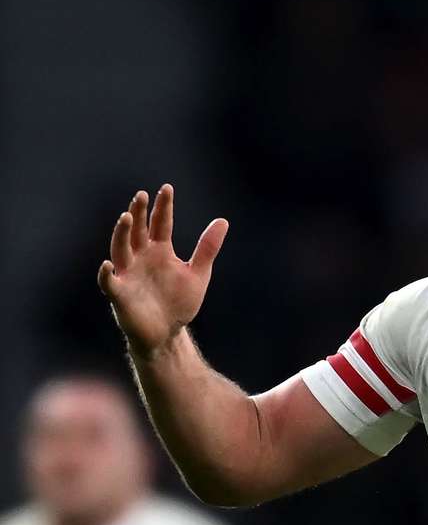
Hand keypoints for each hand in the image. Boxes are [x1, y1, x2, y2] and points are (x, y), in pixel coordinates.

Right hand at [97, 185, 227, 359]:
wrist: (167, 335)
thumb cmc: (179, 302)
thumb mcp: (198, 273)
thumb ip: (207, 248)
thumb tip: (223, 220)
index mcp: (160, 250)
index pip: (161, 223)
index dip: (163, 206)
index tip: (167, 188)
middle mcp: (142, 258)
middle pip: (138, 231)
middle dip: (139, 213)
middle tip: (141, 195)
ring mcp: (129, 275)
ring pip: (121, 249)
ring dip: (122, 234)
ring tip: (126, 217)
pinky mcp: (120, 295)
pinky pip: (110, 283)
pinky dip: (106, 274)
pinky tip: (107, 264)